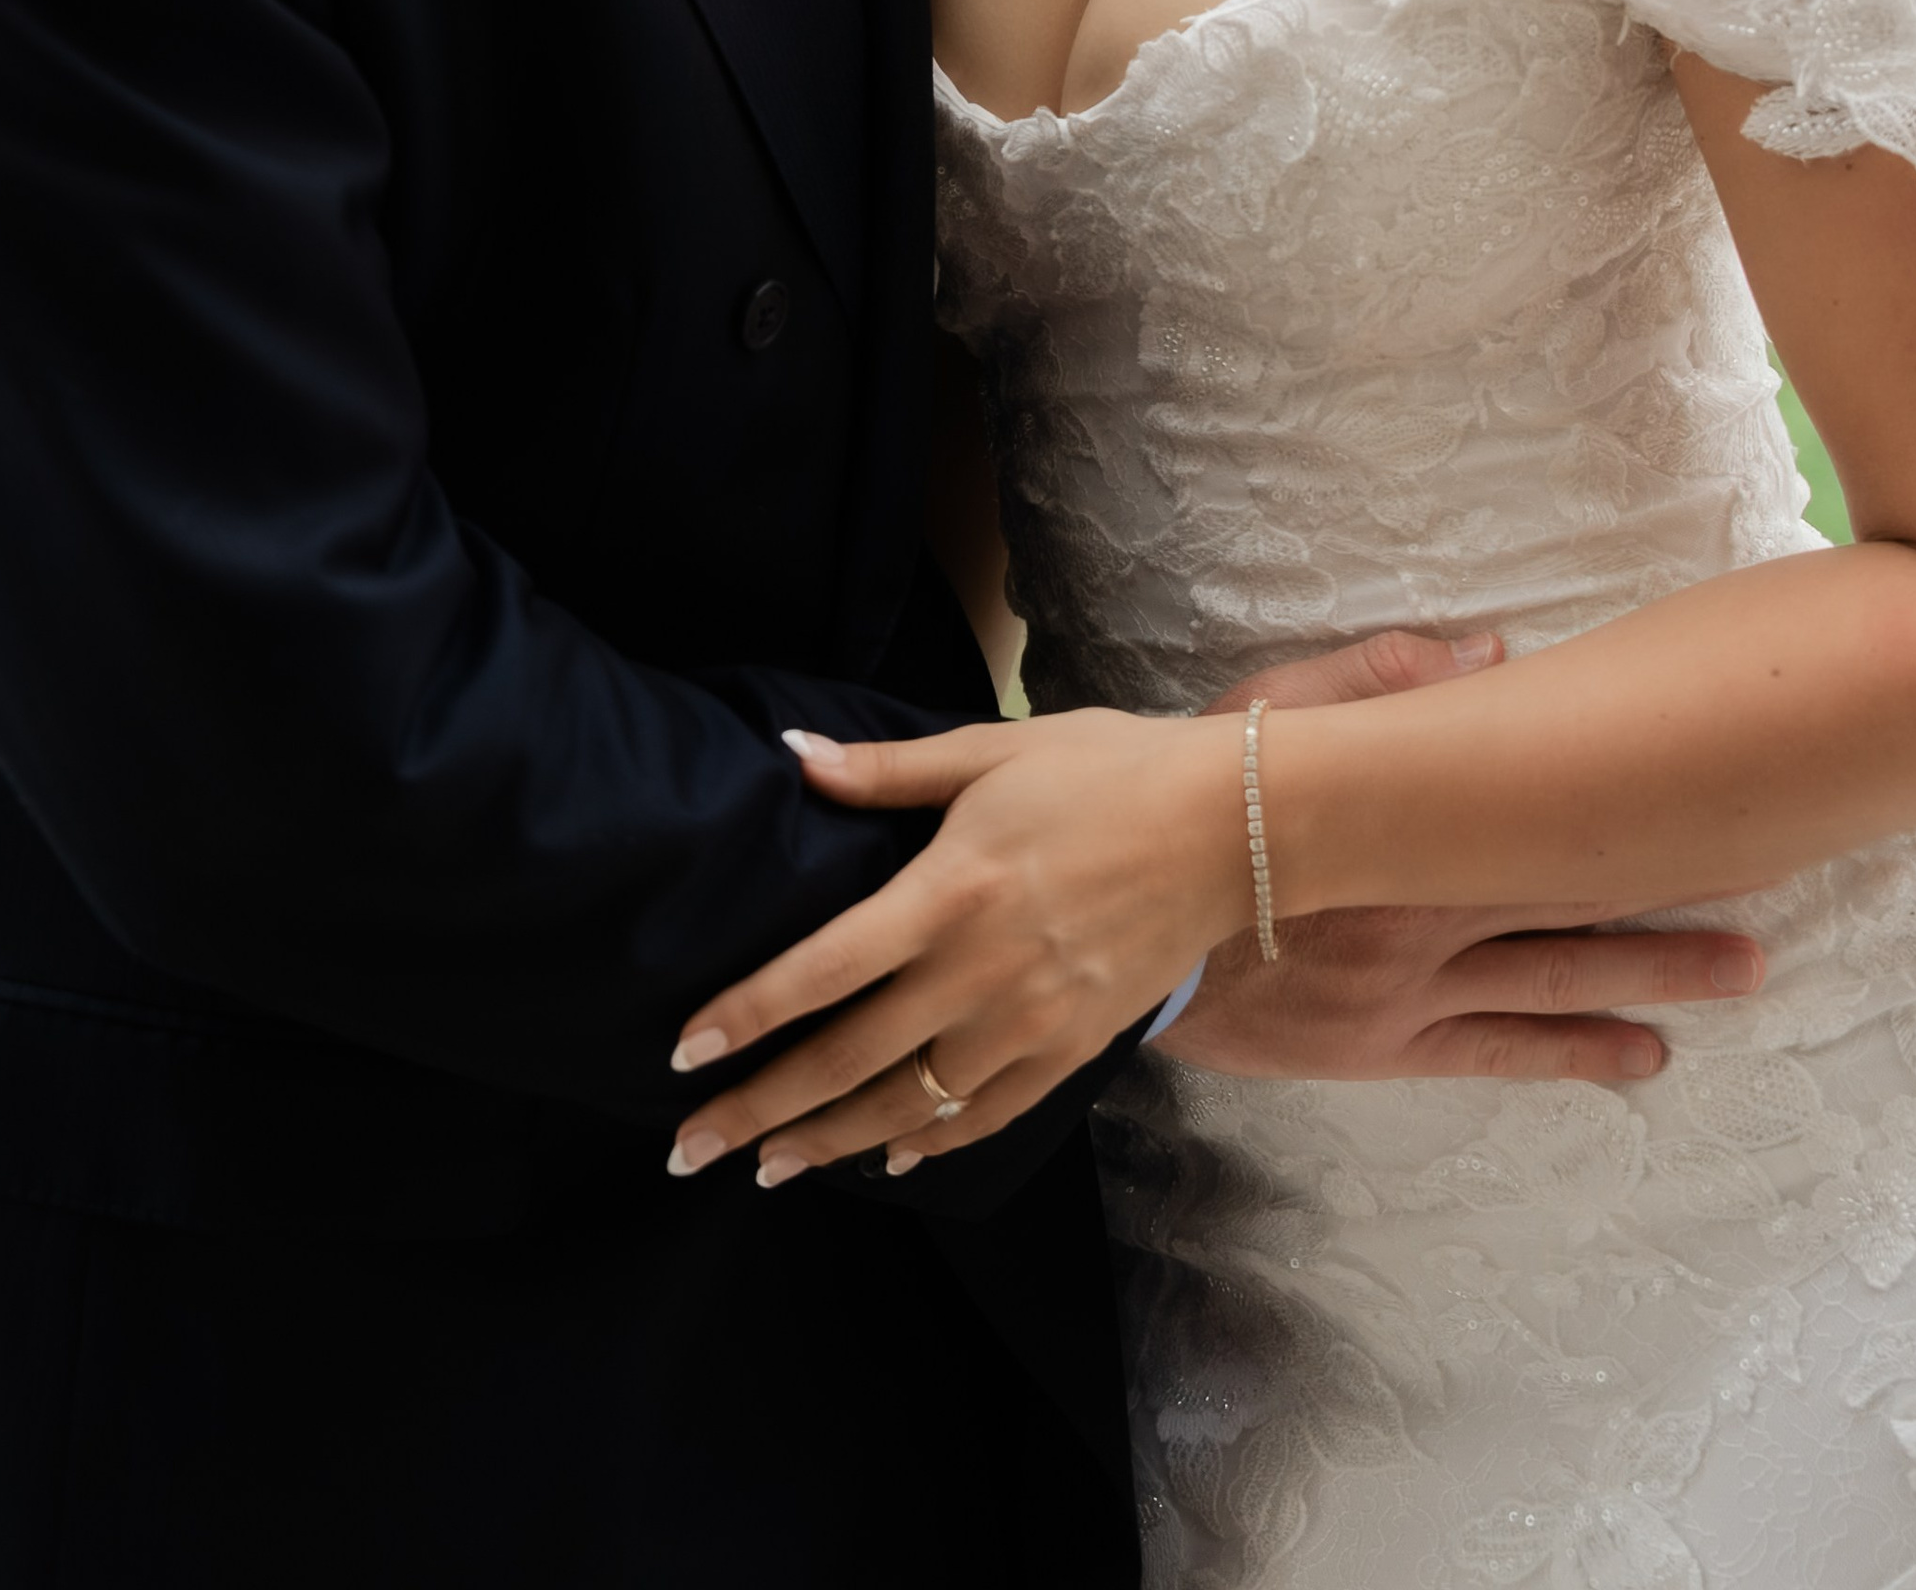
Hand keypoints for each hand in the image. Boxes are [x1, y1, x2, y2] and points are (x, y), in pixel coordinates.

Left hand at [663, 706, 1241, 1192]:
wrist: (1231, 827)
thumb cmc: (1107, 769)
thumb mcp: (991, 750)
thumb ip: (886, 769)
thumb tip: (794, 756)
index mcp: (949, 892)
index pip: (823, 970)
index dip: (748, 1014)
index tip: (684, 1053)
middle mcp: (979, 972)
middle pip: (848, 1058)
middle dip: (760, 1108)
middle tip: (687, 1147)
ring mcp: (1028, 1022)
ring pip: (908, 1104)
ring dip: (828, 1141)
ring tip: (765, 1165)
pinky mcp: (1071, 1048)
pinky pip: (984, 1116)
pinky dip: (928, 1142)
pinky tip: (886, 1156)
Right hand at [1177, 621, 1764, 1086]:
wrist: (1126, 915)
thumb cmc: (1202, 797)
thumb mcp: (1275, 710)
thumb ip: (1383, 677)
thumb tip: (1493, 650)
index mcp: (1407, 824)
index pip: (1548, 807)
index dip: (1638, 799)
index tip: (1720, 782)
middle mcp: (1426, 910)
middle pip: (1575, 892)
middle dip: (1678, 886)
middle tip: (1777, 875)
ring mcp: (1413, 987)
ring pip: (1557, 979)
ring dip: (1655, 973)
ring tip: (1747, 969)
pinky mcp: (1387, 1044)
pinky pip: (1499, 1051)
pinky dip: (1575, 1054)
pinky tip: (1642, 1059)